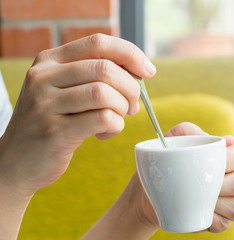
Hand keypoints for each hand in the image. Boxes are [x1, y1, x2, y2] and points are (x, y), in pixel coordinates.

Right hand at [0, 34, 155, 197]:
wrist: (16, 161)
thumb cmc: (51, 122)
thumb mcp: (63, 90)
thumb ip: (93, 76)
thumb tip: (138, 72)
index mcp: (49, 61)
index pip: (98, 43)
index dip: (130, 54)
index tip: (148, 70)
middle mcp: (44, 77)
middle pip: (106, 69)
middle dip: (131, 88)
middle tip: (132, 106)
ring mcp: (46, 104)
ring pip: (105, 94)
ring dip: (122, 108)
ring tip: (117, 118)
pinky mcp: (55, 131)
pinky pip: (102, 119)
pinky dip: (114, 126)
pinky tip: (104, 133)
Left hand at [136, 122, 233, 232]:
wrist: (151, 188)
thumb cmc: (166, 160)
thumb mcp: (173, 138)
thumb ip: (193, 131)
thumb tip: (226, 141)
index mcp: (228, 155)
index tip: (217, 157)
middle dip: (220, 181)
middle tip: (198, 178)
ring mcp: (229, 201)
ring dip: (215, 201)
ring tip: (193, 194)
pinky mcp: (220, 220)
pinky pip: (224, 224)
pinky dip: (207, 217)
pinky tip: (193, 209)